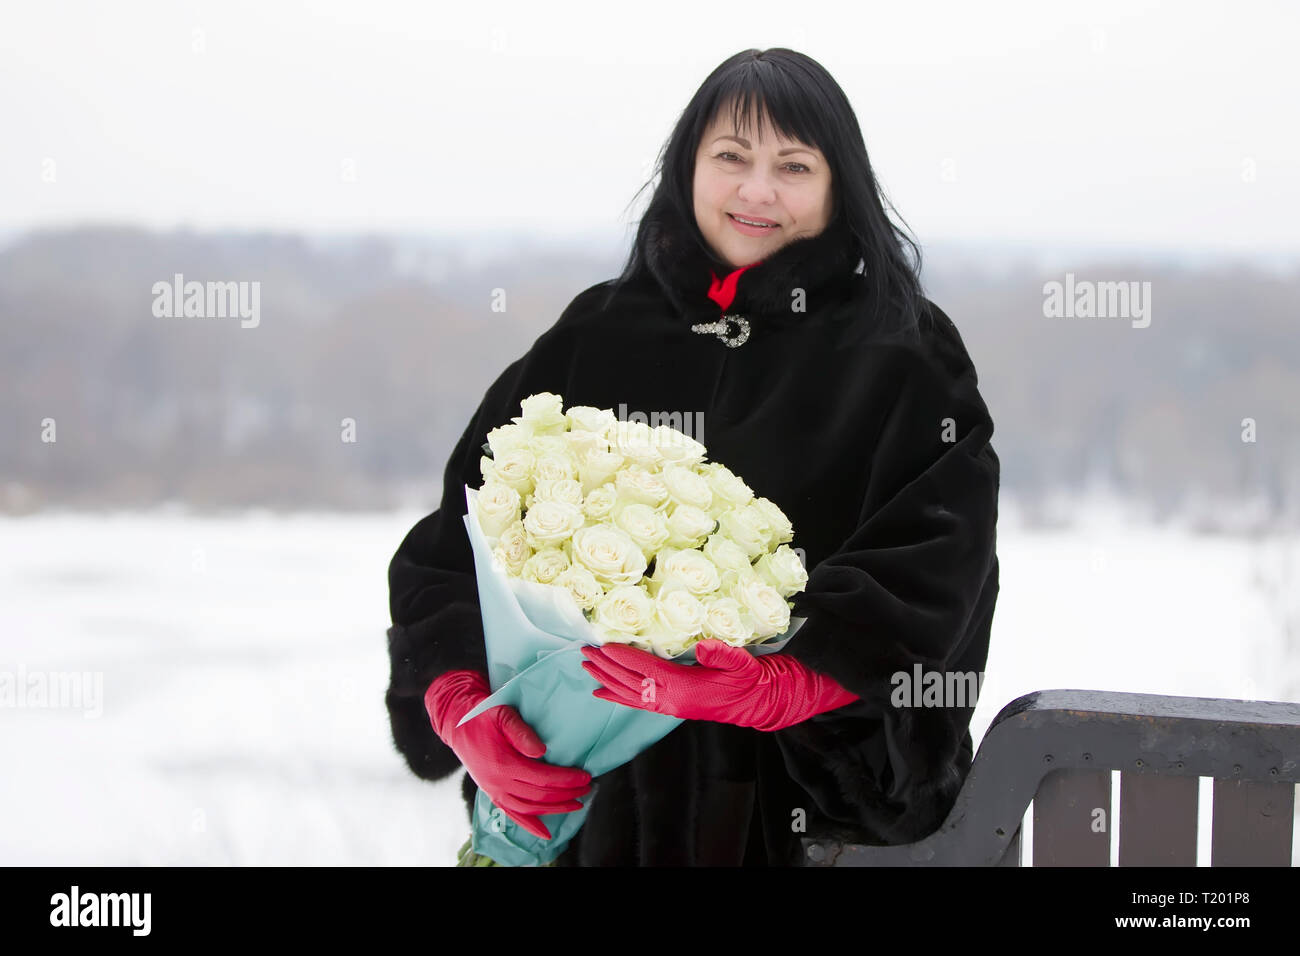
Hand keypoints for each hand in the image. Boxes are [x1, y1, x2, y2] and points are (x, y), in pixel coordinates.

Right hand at [425, 670, 591, 839]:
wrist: (457, 723)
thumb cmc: (483, 715)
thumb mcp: (503, 715)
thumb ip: (521, 732)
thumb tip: (541, 751)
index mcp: (502, 764)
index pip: (542, 778)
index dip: (566, 779)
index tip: (585, 776)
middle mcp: (497, 783)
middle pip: (539, 795)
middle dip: (566, 794)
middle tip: (588, 788)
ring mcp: (493, 791)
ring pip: (529, 808)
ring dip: (555, 809)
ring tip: (576, 804)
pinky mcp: (491, 793)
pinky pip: (511, 814)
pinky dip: (529, 825)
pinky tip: (545, 833)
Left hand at [580, 639, 859, 730]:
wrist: (764, 702)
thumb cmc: (753, 681)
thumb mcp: (744, 664)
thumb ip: (724, 654)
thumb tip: (702, 647)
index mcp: (684, 689)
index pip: (645, 671)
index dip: (622, 658)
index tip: (601, 645)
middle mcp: (672, 701)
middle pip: (630, 683)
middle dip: (605, 668)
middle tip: (583, 652)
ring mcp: (672, 706)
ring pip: (630, 694)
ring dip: (606, 681)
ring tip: (586, 667)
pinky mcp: (674, 706)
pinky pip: (639, 703)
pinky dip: (618, 697)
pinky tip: (602, 693)